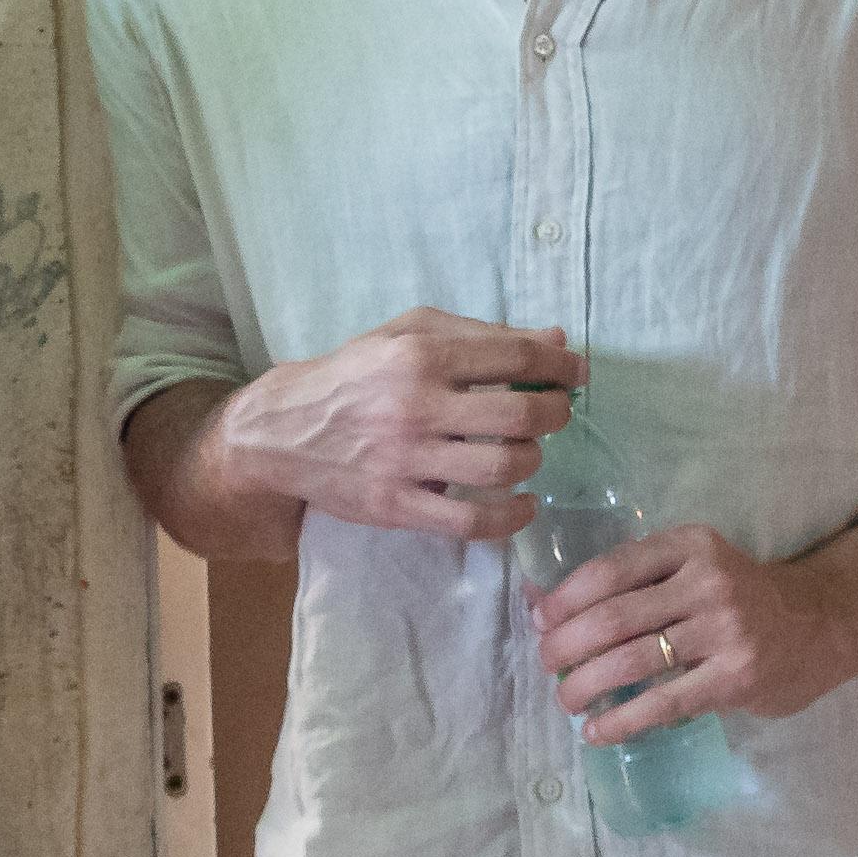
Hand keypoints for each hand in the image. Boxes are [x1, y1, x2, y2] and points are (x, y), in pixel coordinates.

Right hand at [220, 312, 581, 542]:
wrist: (282, 433)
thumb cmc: (353, 375)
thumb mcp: (406, 334)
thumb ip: (480, 334)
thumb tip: (554, 338)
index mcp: (419, 355)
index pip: (514, 356)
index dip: (559, 364)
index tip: (575, 372)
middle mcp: (416, 407)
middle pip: (519, 415)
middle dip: (555, 414)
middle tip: (556, 413)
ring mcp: (407, 461)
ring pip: (502, 468)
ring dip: (532, 460)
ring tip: (528, 452)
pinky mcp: (398, 506)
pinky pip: (472, 522)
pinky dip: (511, 517)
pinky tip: (523, 504)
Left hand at [535, 526, 857, 738]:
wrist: (821, 624)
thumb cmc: (741, 598)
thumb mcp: (695, 568)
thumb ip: (635, 581)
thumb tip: (547, 605)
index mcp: (690, 547)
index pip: (611, 569)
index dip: (566, 598)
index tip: (541, 621)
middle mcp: (707, 583)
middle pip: (614, 617)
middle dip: (566, 646)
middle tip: (547, 664)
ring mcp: (725, 631)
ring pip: (632, 661)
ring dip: (585, 685)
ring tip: (567, 701)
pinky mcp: (735, 678)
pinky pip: (663, 702)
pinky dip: (621, 720)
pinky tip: (597, 732)